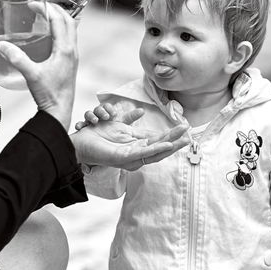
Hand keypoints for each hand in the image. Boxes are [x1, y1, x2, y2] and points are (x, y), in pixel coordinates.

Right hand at [0, 2, 77, 128]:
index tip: (33, 5)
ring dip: (60, 19)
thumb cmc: (49, 94)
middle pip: (69, 20)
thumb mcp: (31, 74)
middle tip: (40, 6)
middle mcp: (72, 50)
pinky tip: (47, 36)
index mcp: (65, 49)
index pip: (59, 20)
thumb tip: (1, 44)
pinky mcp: (70, 62)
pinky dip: (60, 31)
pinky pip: (69, 39)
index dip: (46, 8)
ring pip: (71, 29)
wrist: (60, 111)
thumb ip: (16, 58)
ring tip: (44, 17)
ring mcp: (73, 56)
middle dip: (55, 10)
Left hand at [71, 109, 188, 169]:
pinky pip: (143, 154)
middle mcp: (136, 152)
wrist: (81, 144)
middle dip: (176, 140)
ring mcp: (132, 157)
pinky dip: (156, 150)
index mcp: (136, 144)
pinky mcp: (125, 158)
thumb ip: (129, 119)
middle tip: (190, 134)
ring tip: (183, 140)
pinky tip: (166, 145)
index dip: (171, 135)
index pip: (158, 139)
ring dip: (170, 146)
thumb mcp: (117, 125)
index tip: (184, 129)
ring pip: (155, 152)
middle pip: (160, 146)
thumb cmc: (97, 136)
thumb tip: (141, 111)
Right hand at [74, 102, 143, 129]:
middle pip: (97, 109)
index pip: (106, 107)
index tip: (113, 114)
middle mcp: (97, 117)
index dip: (109, 108)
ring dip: (91, 116)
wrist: (97, 147)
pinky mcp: (82, 129)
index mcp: (106, 114)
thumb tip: (142, 110)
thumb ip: (130, 118)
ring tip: (95, 122)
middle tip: (105, 117)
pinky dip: (79, 124)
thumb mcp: (120, 126)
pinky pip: (79, 124)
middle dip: (101, 111)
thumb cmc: (110, 134)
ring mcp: (88, 122)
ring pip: (88, 114)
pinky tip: (81, 127)